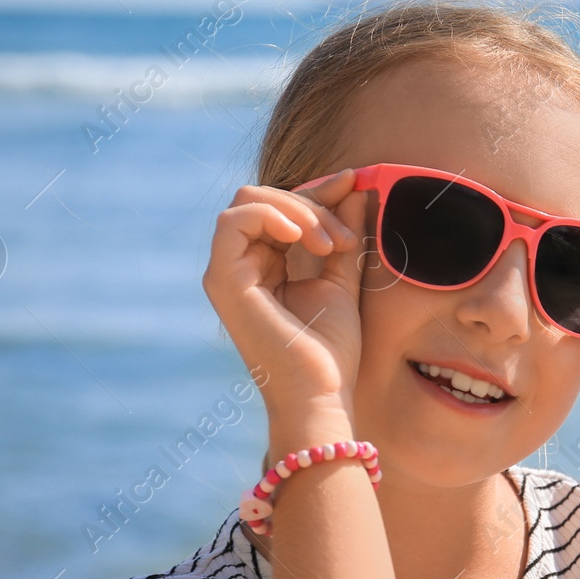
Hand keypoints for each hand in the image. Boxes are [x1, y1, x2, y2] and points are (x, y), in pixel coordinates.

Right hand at [201, 169, 368, 432]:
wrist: (321, 395)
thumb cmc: (331, 352)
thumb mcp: (343, 280)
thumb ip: (344, 235)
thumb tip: (354, 188)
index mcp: (264, 266)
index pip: (283, 208)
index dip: (319, 190)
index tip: (357, 183)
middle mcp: (240, 266)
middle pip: (265, 198)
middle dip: (312, 203)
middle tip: (346, 239)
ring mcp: (227, 272)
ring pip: (249, 200)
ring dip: (298, 210)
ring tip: (331, 246)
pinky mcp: (222, 279)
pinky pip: (235, 219)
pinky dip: (273, 215)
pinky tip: (306, 238)